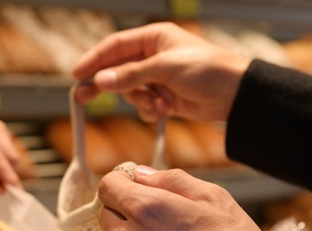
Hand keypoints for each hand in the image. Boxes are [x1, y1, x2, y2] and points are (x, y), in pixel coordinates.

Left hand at [0, 114, 20, 192]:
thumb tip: (0, 189)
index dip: (5, 172)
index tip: (15, 187)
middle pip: (8, 155)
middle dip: (7, 174)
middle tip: (0, 190)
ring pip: (12, 155)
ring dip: (5, 170)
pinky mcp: (2, 131)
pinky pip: (11, 154)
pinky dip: (5, 165)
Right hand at [73, 22, 249, 122]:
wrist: (234, 94)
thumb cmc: (207, 69)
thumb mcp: (164, 68)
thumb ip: (130, 76)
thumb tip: (101, 81)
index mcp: (154, 38)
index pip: (115, 46)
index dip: (95, 59)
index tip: (77, 74)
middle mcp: (154, 56)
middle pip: (118, 70)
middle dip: (107, 85)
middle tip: (83, 97)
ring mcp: (160, 78)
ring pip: (131, 92)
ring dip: (139, 101)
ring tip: (157, 104)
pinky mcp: (167, 98)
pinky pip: (145, 105)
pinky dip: (151, 110)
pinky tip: (165, 110)